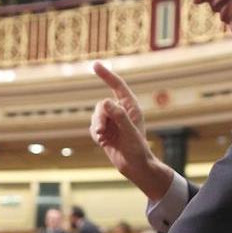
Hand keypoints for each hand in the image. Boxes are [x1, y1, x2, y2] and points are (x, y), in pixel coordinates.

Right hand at [90, 62, 165, 197]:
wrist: (135, 167)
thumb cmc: (138, 150)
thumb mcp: (130, 133)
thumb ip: (119, 117)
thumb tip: (106, 102)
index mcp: (131, 107)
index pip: (117, 86)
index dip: (106, 75)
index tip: (95, 65)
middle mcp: (121, 112)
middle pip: (102, 105)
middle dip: (100, 118)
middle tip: (102, 132)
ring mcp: (113, 122)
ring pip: (96, 116)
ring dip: (97, 127)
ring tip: (103, 139)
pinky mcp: (106, 132)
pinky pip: (93, 127)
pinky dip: (96, 134)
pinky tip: (103, 143)